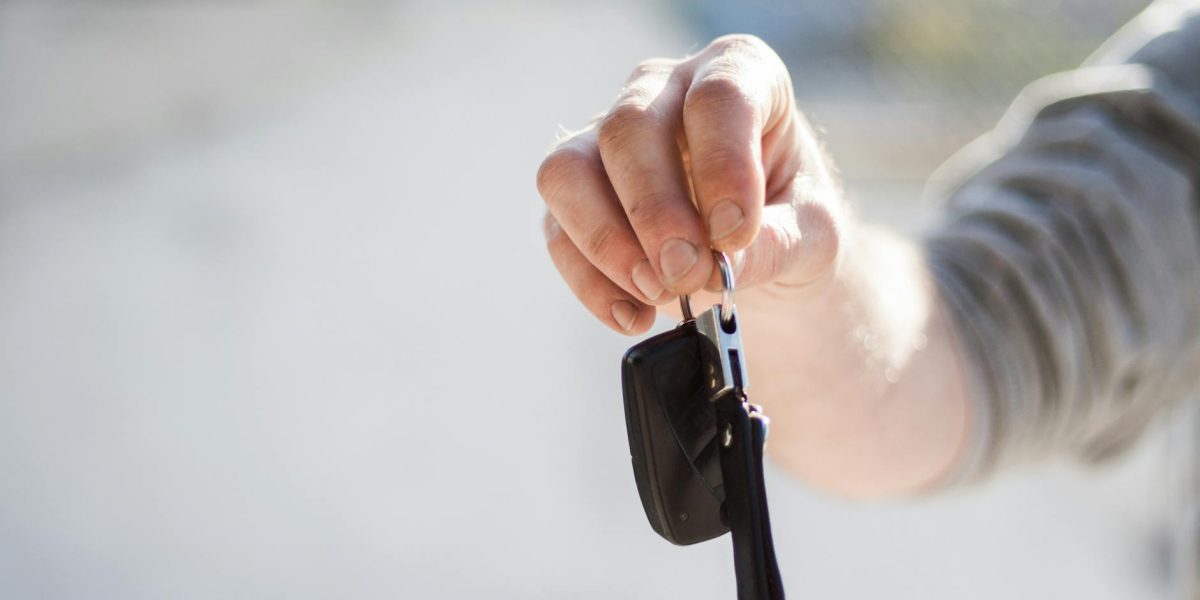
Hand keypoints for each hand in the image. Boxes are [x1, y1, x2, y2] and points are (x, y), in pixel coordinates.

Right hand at [537, 34, 843, 333]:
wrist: (759, 249)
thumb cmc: (791, 219)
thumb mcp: (812, 235)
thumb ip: (776, 244)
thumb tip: (717, 265)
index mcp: (738, 73)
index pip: (717, 98)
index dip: (723, 166)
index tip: (736, 234)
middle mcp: (663, 90)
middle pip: (628, 129)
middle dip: (655, 212)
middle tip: (687, 274)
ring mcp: (607, 136)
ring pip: (569, 170)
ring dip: (607, 242)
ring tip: (656, 293)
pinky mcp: (576, 192)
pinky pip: (557, 229)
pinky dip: (591, 281)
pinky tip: (634, 314)